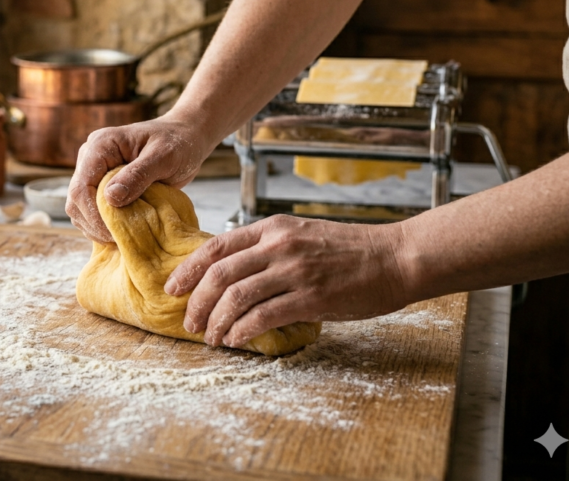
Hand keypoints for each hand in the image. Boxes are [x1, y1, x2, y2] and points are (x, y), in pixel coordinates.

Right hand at [65, 117, 212, 243]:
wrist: (185, 138)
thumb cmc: (178, 144)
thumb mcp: (164, 157)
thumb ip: (138, 175)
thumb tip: (110, 198)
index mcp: (100, 146)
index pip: (81, 187)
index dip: (93, 214)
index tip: (115, 232)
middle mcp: (90, 158)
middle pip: (75, 201)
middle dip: (95, 225)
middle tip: (121, 239)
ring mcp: (94, 173)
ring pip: (79, 210)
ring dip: (97, 228)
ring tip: (123, 237)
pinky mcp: (101, 186)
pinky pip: (91, 212)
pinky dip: (103, 226)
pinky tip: (123, 232)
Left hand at [164, 215, 410, 346]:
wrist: (395, 257)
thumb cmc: (350, 251)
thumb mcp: (301, 235)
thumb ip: (267, 249)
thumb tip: (231, 275)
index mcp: (272, 228)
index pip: (216, 246)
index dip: (188, 269)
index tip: (173, 288)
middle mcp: (278, 246)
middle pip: (219, 274)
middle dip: (197, 302)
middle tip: (189, 322)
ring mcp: (294, 271)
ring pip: (236, 297)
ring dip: (216, 322)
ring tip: (211, 338)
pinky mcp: (311, 297)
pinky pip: (263, 316)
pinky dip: (242, 331)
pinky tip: (236, 340)